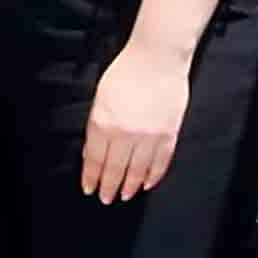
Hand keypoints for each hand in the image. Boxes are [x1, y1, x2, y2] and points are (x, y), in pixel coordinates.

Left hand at [76, 44, 186, 203]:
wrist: (157, 58)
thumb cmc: (125, 72)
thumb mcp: (100, 98)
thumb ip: (96, 126)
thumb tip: (92, 151)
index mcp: (103, 123)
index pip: (94, 159)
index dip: (91, 177)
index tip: (89, 189)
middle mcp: (125, 133)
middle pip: (115, 169)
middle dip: (109, 186)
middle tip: (106, 199)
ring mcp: (149, 136)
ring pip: (138, 170)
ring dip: (130, 186)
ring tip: (125, 195)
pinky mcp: (169, 134)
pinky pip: (160, 162)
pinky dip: (153, 175)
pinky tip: (147, 184)